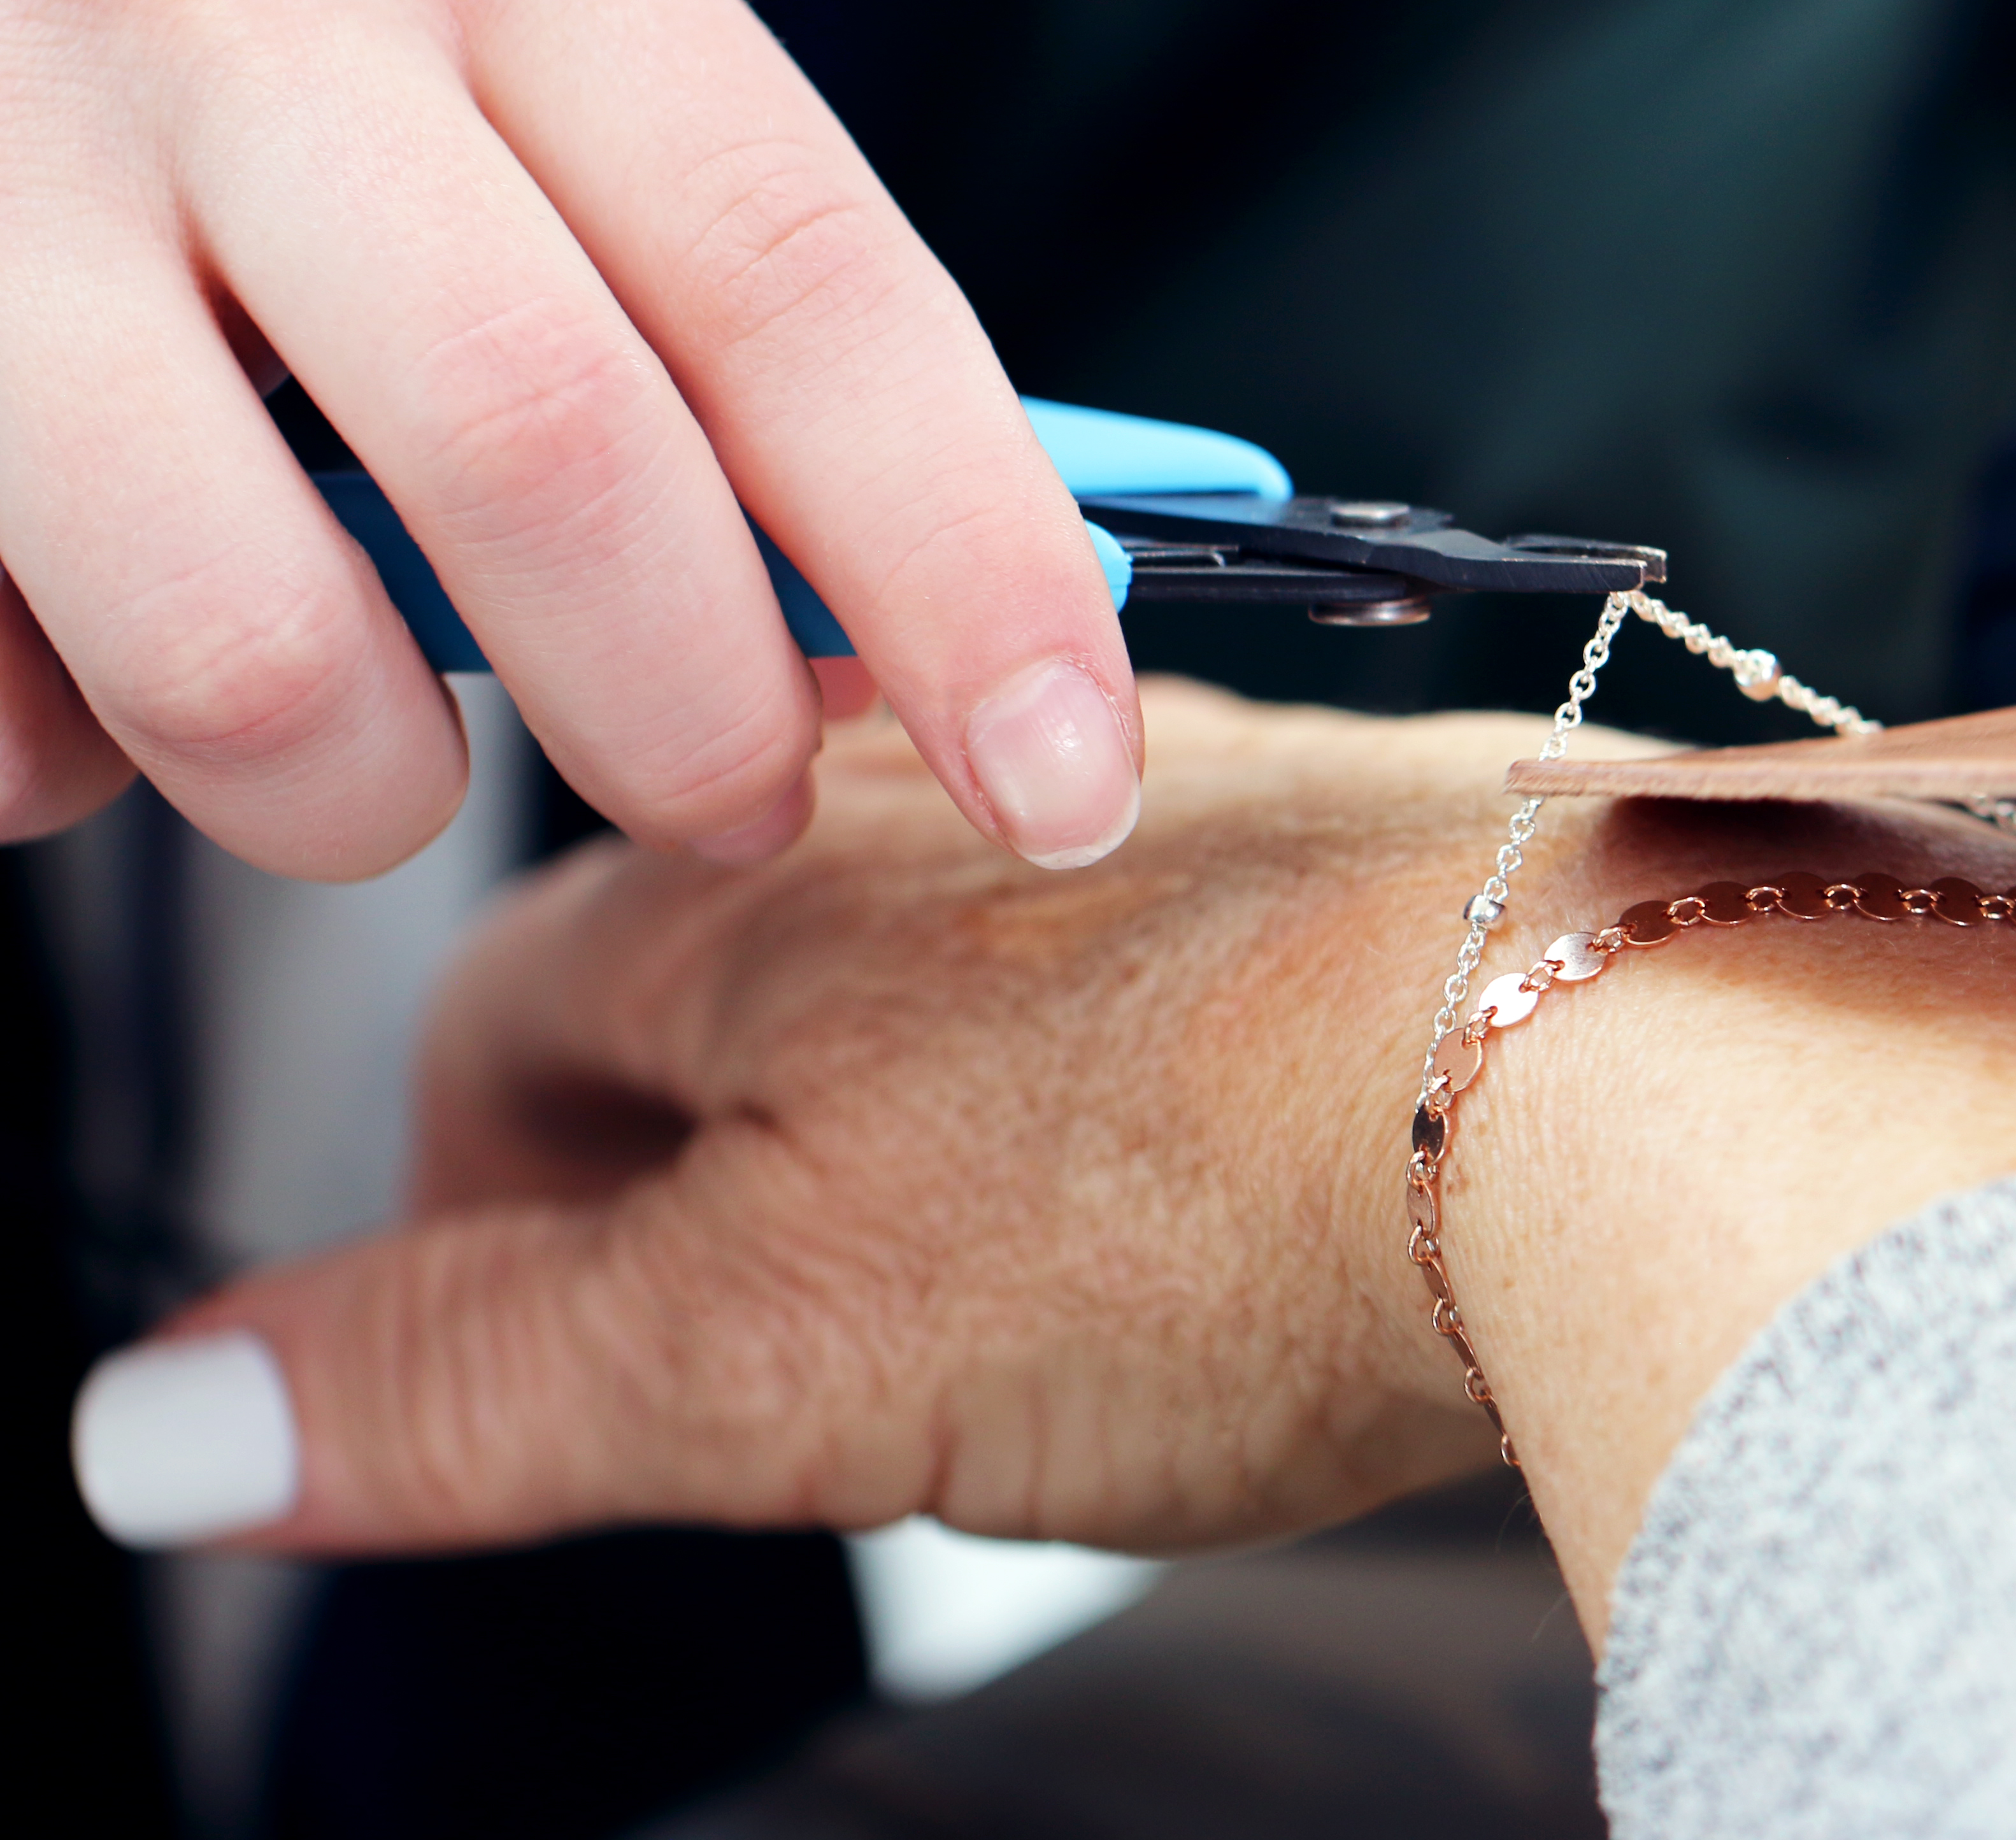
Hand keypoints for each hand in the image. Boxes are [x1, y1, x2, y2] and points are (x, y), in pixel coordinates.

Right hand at [0, 0, 1137, 876]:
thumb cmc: (215, 35)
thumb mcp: (480, 63)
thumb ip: (690, 310)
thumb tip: (911, 631)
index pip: (811, 288)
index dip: (967, 565)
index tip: (1073, 774)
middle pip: (560, 461)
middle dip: (691, 717)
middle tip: (726, 798)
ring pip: (263, 651)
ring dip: (359, 795)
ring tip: (360, 749)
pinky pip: (9, 710)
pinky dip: (73, 760)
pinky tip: (70, 629)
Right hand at [70, 684, 2015, 1638]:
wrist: (1641, 1063)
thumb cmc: (1232, 1177)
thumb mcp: (766, 1348)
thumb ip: (462, 1378)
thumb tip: (164, 1430)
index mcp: (769, 886)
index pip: (509, 1012)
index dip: (469, 1196)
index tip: (487, 1331)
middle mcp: (975, 793)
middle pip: (737, 962)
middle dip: (689, 1141)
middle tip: (715, 1321)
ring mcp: (1191, 803)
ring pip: (972, 951)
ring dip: (927, 1097)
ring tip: (970, 1266)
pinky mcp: (1380, 857)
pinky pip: (1185, 957)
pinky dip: (1149, 1071)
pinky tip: (1217, 1171)